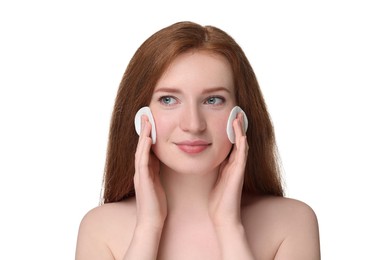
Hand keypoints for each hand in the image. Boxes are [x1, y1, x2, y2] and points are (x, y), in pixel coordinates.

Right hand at [133, 115, 166, 228]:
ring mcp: (140, 175)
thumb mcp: (158, 183)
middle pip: (141, 146)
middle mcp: (141, 171)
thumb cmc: (157, 205)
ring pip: (140, 151)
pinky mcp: (142, 180)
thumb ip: (157, 172)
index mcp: (146, 171)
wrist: (152, 221)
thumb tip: (161, 161)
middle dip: (144, 130)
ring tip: (146, 121)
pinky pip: (142, 162)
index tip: (151, 122)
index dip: (148, 135)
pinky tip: (147, 139)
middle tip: (146, 115)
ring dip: (143, 135)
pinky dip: (144, 149)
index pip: (146, 149)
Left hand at [209, 112, 248, 227]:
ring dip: (240, 131)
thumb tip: (205, 155)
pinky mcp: (239, 174)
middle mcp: (236, 164)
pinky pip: (242, 156)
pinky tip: (241, 135)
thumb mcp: (214, 178)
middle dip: (238, 126)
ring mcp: (239, 168)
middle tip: (236, 111)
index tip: (228, 116)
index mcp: (229, 164)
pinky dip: (242, 144)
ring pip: (242, 145)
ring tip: (238, 117)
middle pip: (238, 140)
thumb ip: (214, 167)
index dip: (230, 130)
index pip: (231, 143)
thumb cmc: (217, 199)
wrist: (223, 216)